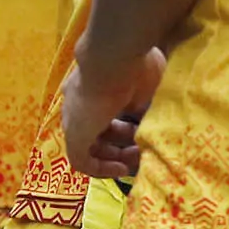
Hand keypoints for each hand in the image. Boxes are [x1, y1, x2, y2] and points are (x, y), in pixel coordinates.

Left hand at [63, 47, 162, 179]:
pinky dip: (101, 168)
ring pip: (90, 145)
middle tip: (143, 149)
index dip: (125, 126)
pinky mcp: (73, 134)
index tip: (144, 132)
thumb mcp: (148, 87)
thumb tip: (155, 117)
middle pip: (98, 130)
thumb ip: (148, 102)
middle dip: (122, 143)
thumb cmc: (135, 66)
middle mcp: (79, 101)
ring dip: (114, 156)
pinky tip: (121, 169)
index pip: (105, 112)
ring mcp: (74, 117)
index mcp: (94, 85)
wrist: (114, 58)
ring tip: (138, 160)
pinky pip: (82, 160)